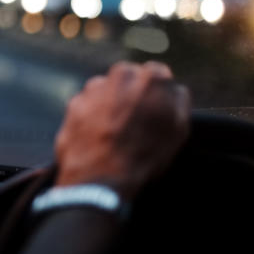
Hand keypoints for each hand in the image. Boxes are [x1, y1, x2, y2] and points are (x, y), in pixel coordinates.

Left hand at [54, 61, 189, 197]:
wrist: (100, 179)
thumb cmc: (143, 157)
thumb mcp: (177, 131)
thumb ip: (179, 101)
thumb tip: (174, 89)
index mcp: (151, 79)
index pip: (158, 74)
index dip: (156, 92)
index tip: (154, 107)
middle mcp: (121, 75)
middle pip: (130, 77)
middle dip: (131, 93)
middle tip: (133, 121)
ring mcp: (94, 88)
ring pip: (106, 89)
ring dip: (110, 103)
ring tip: (114, 133)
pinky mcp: (74, 102)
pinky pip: (87, 104)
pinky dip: (90, 116)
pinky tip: (96, 137)